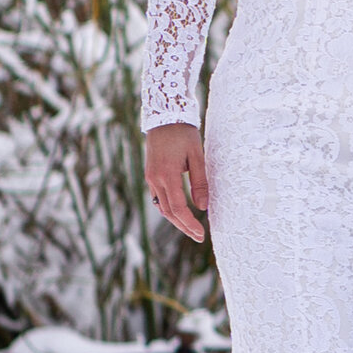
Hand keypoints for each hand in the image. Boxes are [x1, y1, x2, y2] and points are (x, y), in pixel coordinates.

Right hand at [145, 121, 210, 244]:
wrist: (164, 115)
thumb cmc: (183, 133)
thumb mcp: (197, 155)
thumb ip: (200, 182)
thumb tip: (202, 207)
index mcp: (166, 175)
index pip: (177, 208)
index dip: (189, 224)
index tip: (201, 234)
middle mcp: (154, 179)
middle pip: (168, 212)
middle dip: (183, 226)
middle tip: (198, 236)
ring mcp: (150, 177)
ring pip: (161, 206)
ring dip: (175, 219)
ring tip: (191, 228)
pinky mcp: (150, 174)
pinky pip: (157, 197)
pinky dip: (168, 208)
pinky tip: (179, 212)